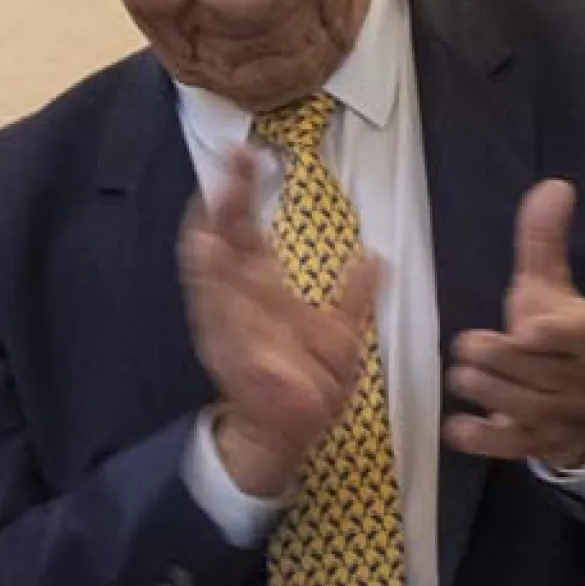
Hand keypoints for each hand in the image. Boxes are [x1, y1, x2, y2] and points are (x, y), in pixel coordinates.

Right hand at [182, 147, 384, 496]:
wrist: (289, 433)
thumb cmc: (310, 382)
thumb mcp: (342, 333)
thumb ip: (355, 296)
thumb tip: (375, 256)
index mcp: (262, 287)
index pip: (247, 228)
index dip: (244, 190)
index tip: (249, 152)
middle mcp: (239, 298)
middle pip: (224, 238)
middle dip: (225, 200)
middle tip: (231, 160)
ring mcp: (230, 324)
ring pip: (212, 272)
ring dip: (212, 238)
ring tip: (215, 201)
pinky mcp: (231, 354)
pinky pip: (218, 317)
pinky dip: (211, 289)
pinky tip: (208, 257)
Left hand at [445, 180, 584, 471]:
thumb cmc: (556, 336)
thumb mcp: (551, 288)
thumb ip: (544, 242)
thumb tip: (554, 185)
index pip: (579, 335)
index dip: (555, 334)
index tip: (529, 327)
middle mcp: (584, 378)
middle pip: (546, 374)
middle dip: (505, 362)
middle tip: (466, 348)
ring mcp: (565, 416)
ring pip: (530, 410)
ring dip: (493, 394)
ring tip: (460, 377)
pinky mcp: (543, 446)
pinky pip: (516, 448)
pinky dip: (486, 440)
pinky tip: (458, 428)